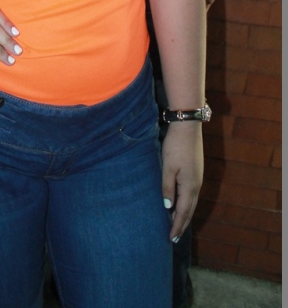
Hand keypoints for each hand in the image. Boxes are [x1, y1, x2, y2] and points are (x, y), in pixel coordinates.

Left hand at [161, 121, 203, 241]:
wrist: (188, 127)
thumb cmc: (175, 146)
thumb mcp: (168, 167)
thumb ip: (167, 187)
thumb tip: (168, 207)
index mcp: (189, 186)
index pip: (183, 212)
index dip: (177, 226)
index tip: (171, 239)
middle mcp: (196, 185)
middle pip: (189, 210)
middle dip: (182, 224)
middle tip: (174, 238)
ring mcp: (198, 178)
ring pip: (191, 202)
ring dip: (185, 214)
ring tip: (177, 224)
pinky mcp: (196, 171)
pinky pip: (191, 194)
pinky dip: (187, 204)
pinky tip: (181, 204)